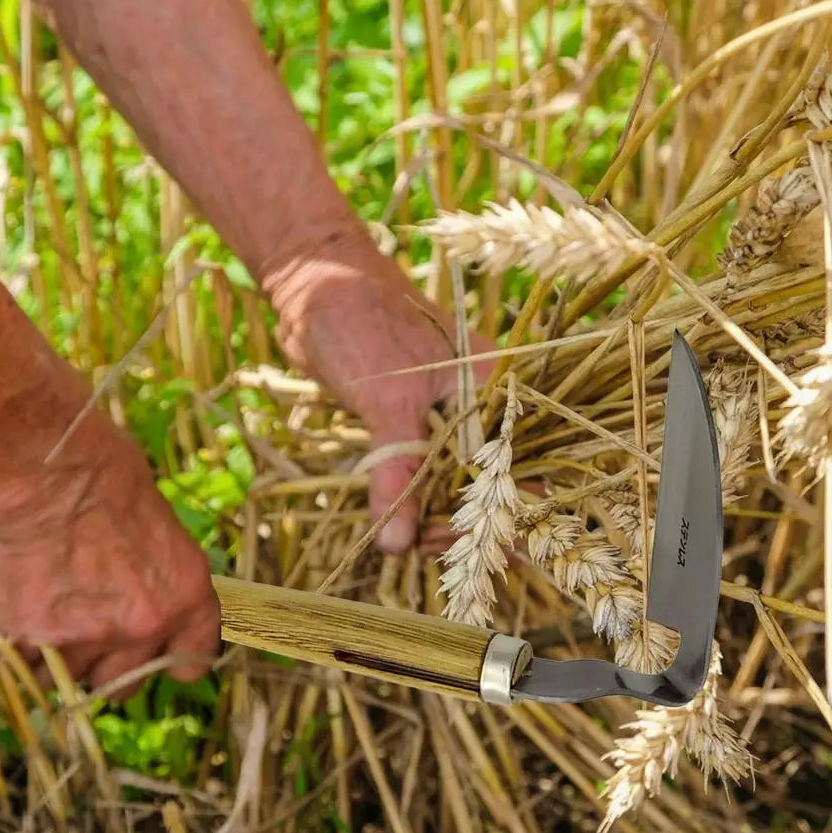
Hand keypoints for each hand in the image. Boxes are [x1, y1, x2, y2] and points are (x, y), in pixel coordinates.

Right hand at [0, 391, 220, 697]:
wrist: (43, 467)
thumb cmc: (103, 471)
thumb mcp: (157, 524)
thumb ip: (154, 572)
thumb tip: (140, 586)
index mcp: (187, 594)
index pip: (192, 661)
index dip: (168, 659)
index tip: (153, 652)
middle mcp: (144, 625)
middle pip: (125, 683)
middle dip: (105, 662)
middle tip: (83, 625)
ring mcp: (87, 637)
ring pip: (67, 678)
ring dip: (54, 654)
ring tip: (40, 604)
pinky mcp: (32, 637)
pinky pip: (17, 661)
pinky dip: (7, 639)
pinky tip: (4, 603)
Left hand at [268, 240, 494, 553]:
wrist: (315, 287)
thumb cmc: (359, 324)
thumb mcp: (385, 403)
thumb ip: (398, 473)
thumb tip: (397, 543)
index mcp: (496, 390)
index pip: (516, 467)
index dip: (497, 513)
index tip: (461, 546)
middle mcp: (482, 406)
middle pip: (488, 483)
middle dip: (461, 522)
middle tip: (419, 544)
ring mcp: (449, 416)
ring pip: (455, 483)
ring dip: (433, 517)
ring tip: (403, 537)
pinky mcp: (415, 425)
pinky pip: (426, 473)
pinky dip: (413, 501)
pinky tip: (397, 523)